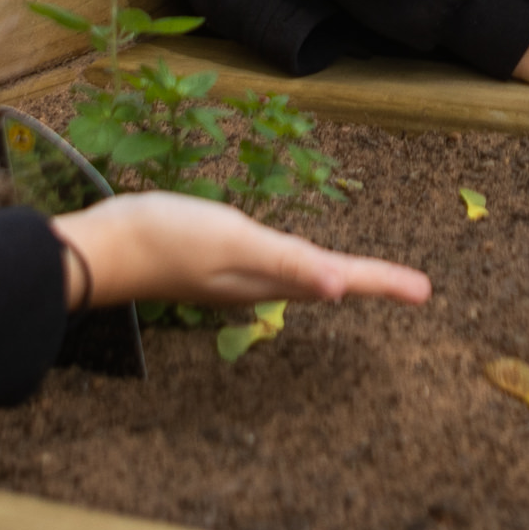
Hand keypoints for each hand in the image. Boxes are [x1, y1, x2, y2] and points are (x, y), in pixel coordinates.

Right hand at [51, 191, 432, 310]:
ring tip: (363, 278)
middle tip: (411, 289)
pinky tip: (290, 265)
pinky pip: (272, 269)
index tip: (424, 291)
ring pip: (301, 278)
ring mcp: (234, 274)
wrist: (104, 248)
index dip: (382, 282)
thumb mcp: (234, 242)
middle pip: (328, 282)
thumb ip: (288, 265)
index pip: (339, 279)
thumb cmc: (167, 238)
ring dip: (336, 277)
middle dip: (369, 283)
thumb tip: (340, 289)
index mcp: (271, 275)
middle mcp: (258, 281)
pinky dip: (296, 268)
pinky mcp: (214, 262)